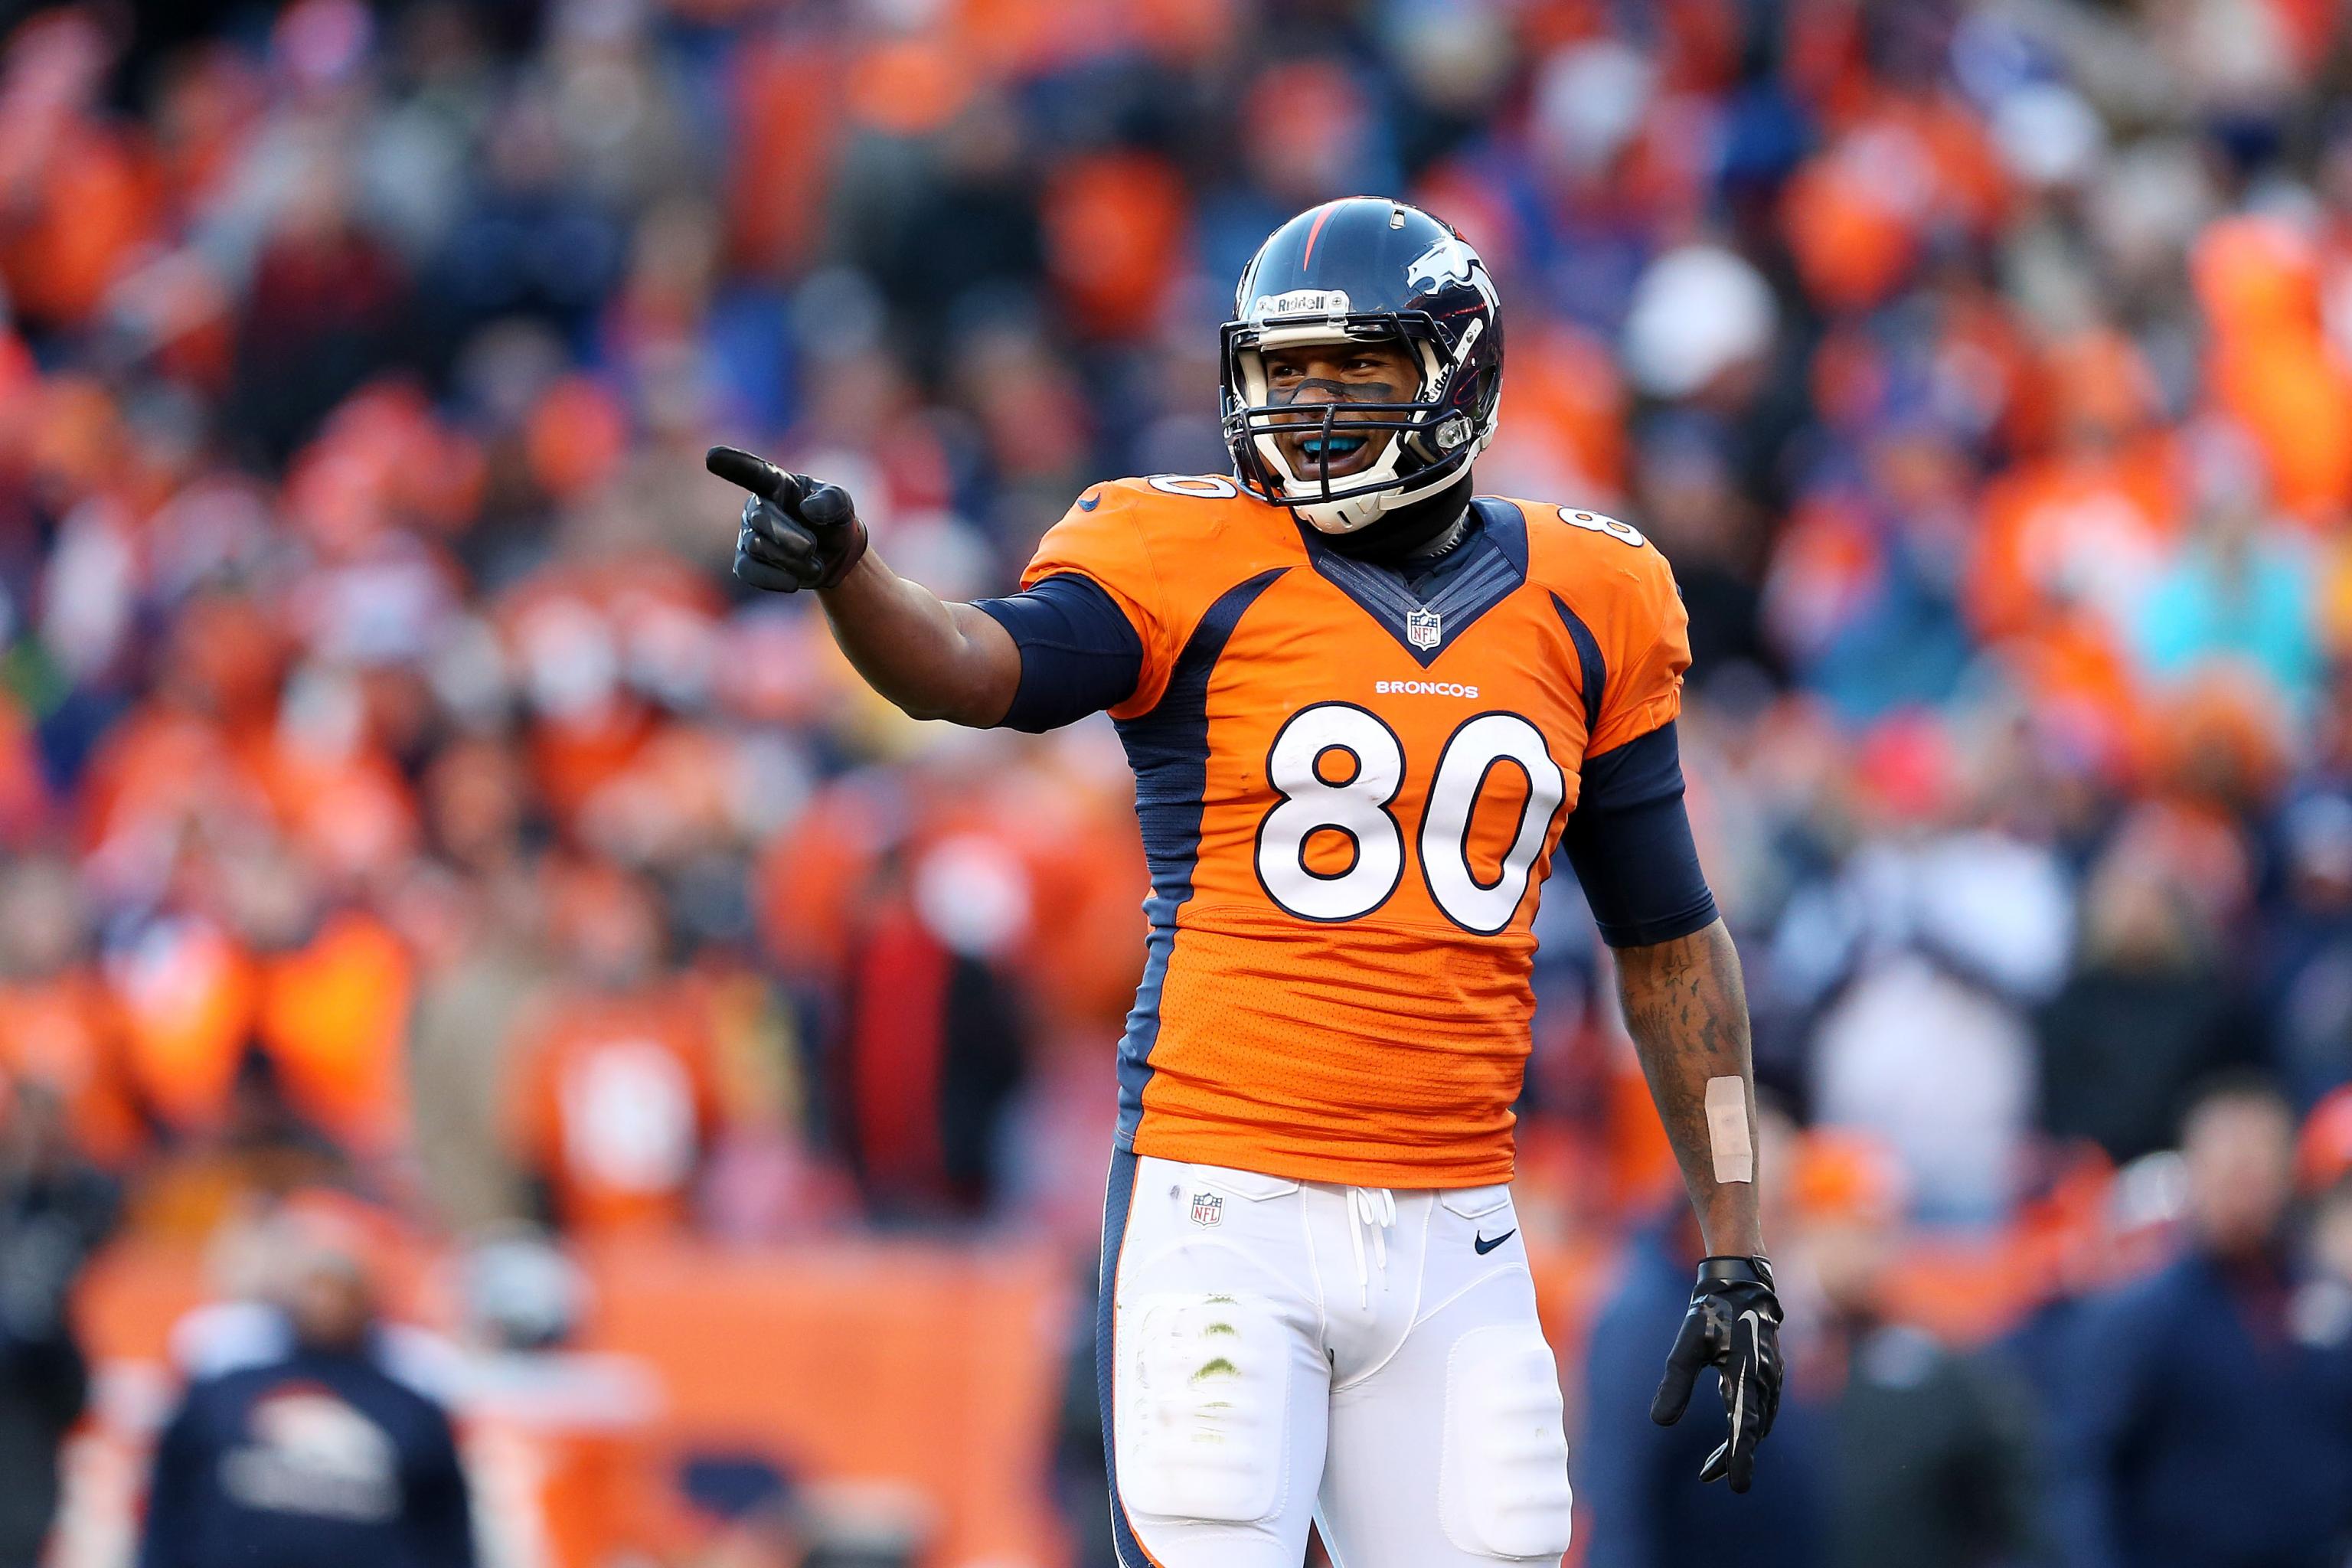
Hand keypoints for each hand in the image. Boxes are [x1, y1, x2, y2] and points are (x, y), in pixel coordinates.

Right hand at [708, 445, 868, 592]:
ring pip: (758, 547)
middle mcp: (757, 506)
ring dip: (792, 560)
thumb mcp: (843, 505)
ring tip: (814, 564)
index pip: (755, 472)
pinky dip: (773, 578)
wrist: (834, 556)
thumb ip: (832, 501)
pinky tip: (793, 583)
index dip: (735, 464)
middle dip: (791, 537)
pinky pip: (748, 570)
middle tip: (812, 546)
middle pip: (762, 519)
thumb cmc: (832, 520)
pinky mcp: (746, 562)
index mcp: (777, 484)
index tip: (712, 456)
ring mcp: (747, 534)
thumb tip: (807, 510)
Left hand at [1649, 1255, 1781, 1492]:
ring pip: (1760, 1421)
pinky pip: (1763, 1407)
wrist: (1740, 1280)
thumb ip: (1675, 1383)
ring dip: (1740, 1441)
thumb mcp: (1687, 1344)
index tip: (1738, 1487)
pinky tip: (1732, 1427)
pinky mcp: (1770, 1370)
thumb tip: (1660, 1423)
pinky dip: (1749, 1423)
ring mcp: (1772, 1375)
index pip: (1745, 1427)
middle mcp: (1765, 1380)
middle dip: (1734, 1456)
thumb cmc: (1711, 1310)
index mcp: (1746, 1375)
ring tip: (1714, 1462)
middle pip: (1753, 1430)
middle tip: (1707, 1475)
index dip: (1740, 1459)